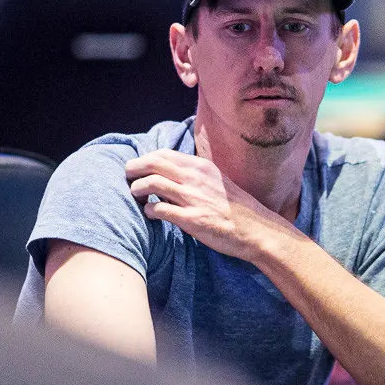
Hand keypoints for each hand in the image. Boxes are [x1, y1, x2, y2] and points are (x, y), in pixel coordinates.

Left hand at [125, 149, 290, 259]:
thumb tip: (171, 174)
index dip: (144, 159)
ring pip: (151, 184)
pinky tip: (151, 215)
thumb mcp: (217, 181)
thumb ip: (195, 175)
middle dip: (133, 170)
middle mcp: (195, 178)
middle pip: (152, 163)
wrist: (257, 230)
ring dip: (137, 190)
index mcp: (201, 167)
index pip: (163, 154)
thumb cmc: (236, 208)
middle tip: (128, 180)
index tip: (138, 169)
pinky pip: (158, 210)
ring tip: (136, 198)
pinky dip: (148, 211)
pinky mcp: (191, 219)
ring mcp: (193, 198)